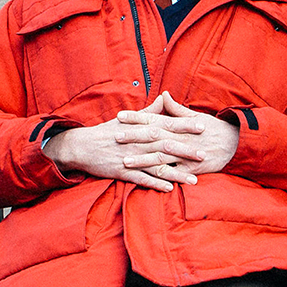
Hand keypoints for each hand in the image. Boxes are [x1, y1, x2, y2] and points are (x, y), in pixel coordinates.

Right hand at [41, 93, 238, 191]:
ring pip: (157, 165)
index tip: (202, 126)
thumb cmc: (108, 132)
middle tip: (204, 154)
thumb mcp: (128, 119)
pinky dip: (156, 184)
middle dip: (186, 150)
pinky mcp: (123, 172)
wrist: (82, 146)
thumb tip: (165, 98)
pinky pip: (142, 179)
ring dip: (176, 173)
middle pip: (165, 145)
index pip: (166, 124)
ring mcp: (130, 157)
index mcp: (140, 127)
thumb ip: (150, 111)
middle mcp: (137, 142)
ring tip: (194, 179)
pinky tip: (170, 188)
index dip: (185, 125)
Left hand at [113, 92, 240, 176]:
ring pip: (160, 157)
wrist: (236, 143)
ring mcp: (186, 154)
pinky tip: (148, 180)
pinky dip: (162, 178)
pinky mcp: (192, 169)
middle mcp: (180, 138)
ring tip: (125, 161)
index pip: (153, 119)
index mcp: (178, 125)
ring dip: (142, 159)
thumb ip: (176, 109)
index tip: (119, 116)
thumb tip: (164, 95)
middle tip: (115, 137)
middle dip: (133, 137)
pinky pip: (175, 174)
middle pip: (153, 137)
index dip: (136, 118)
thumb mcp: (195, 116)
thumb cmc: (214, 128)